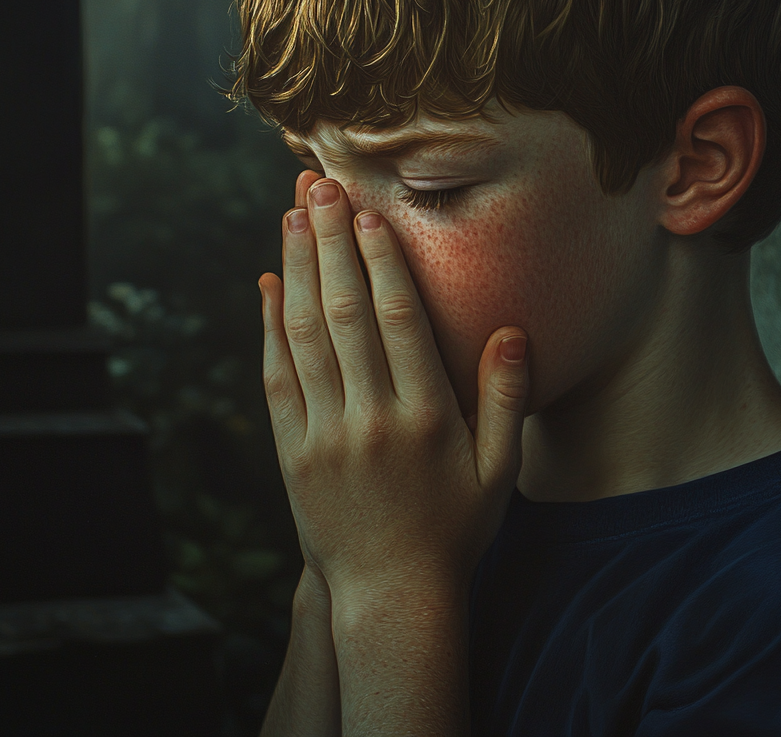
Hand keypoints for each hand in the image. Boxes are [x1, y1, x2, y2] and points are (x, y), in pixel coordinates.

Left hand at [259, 170, 528, 616]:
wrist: (391, 596)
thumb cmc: (456, 529)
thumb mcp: (500, 470)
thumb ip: (508, 399)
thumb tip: (513, 332)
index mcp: (426, 417)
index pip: (399, 321)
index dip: (381, 261)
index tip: (369, 211)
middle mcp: (371, 418)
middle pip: (346, 313)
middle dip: (331, 242)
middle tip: (319, 184)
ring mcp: (324, 435)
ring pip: (305, 336)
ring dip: (296, 269)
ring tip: (293, 214)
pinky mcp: (292, 452)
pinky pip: (276, 379)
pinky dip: (269, 327)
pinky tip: (267, 284)